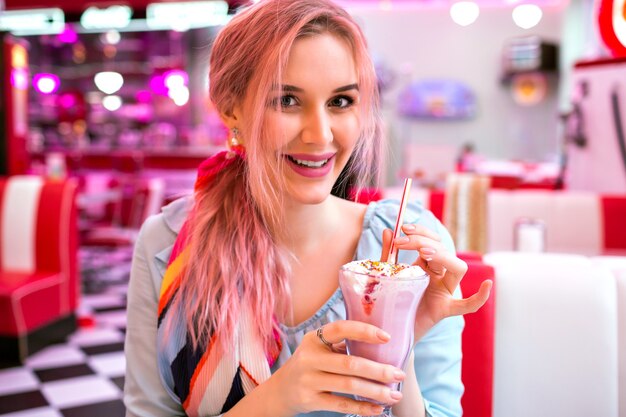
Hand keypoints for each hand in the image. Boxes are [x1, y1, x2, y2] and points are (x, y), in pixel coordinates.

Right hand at [266, 320, 405, 415]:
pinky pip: (341, 405)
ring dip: (375, 391)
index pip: (339, 329)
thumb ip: (340, 343)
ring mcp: (308, 380)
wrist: (281, 390)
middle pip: (350, 363)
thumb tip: (380, 342)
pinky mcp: (310, 400)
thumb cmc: (310, 363)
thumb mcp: (318, 347)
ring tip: (394, 394)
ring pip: (348, 386)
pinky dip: (362, 408)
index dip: (364, 331)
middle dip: (378, 370)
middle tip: (399, 373)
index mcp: (313, 339)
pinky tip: (378, 409)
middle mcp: (308, 358)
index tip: (387, 337)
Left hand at [380, 224, 491, 340]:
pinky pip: (467, 306)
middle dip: (423, 241)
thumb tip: (387, 231)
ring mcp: (445, 292)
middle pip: (444, 250)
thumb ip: (389, 255)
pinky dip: (479, 297)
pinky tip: (486, 285)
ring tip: (424, 252)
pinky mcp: (445, 310)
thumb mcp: (387, 275)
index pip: (432, 241)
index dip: (421, 232)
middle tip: (401, 242)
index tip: (403, 228)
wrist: (390, 329)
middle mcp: (439, 276)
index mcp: (427, 265)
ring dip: (443, 256)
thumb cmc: (390, 300)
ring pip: (457, 269)